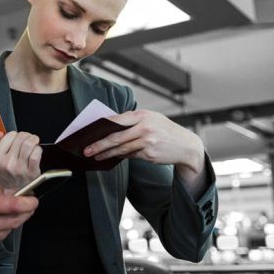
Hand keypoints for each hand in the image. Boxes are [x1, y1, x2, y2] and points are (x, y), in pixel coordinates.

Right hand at [0, 131, 41, 191]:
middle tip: (28, 139)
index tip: (17, 139)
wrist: (14, 192)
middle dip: (26, 136)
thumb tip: (1, 134)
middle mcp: (7, 163)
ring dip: (34, 140)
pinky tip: (37, 151)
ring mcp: (19, 168)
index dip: (15, 135)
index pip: (10, 136)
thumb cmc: (6, 175)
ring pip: (29, 144)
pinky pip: (36, 154)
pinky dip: (38, 149)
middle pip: (21, 138)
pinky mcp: (31, 172)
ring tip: (34, 142)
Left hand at [83, 110, 204, 179]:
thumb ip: (133, 121)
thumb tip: (110, 128)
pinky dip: (120, 157)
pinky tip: (111, 158)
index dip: (101, 127)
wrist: (186, 145)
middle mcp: (144, 128)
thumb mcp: (151, 119)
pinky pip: (130, 156)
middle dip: (99, 144)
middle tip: (87, 150)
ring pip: (121, 149)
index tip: (89, 132)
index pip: (117, 120)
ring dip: (106, 154)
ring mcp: (147, 142)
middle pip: (116, 137)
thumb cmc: (165, 130)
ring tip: (96, 156)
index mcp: (142, 115)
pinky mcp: (149, 154)